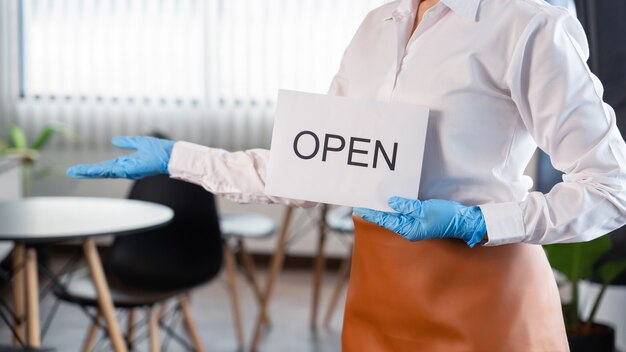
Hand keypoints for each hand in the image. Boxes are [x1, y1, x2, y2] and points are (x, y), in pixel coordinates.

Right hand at [67, 136, 174, 179]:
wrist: (170, 155)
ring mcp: (126, 170)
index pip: (106, 166)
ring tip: (74, 172)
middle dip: (86, 172)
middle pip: (102, 171)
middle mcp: (124, 168)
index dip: (93, 167)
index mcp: (126, 162)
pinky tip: (88, 170)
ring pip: (103, 172)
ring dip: (89, 172)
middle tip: (71, 172)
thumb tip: (114, 140)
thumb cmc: (159, 150)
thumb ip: (127, 142)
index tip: (80, 168)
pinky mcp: (129, 170)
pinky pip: (111, 170)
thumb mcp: (139, 142)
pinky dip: (99, 171)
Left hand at [353, 197, 486, 246]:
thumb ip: (407, 206)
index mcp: (408, 229)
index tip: (360, 208)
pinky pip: (404, 214)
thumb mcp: (425, 209)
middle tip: (363, 202)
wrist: (464, 221)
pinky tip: (392, 201)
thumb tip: (391, 202)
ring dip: (385, 209)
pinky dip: (396, 207)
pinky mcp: (420, 220)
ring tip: (374, 200)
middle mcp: (409, 229)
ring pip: (395, 216)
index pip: (385, 220)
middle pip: (387, 219)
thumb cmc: (446, 217)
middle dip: (375, 211)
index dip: (372, 213)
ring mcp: (415, 225)